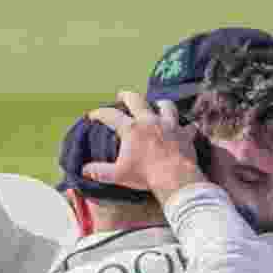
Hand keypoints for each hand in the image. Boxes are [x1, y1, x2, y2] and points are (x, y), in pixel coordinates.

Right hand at [84, 91, 202, 197]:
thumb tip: (83, 170)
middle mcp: (149, 121)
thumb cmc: (145, 175)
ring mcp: (169, 125)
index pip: (110, 115)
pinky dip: (187, 127)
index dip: (99, 113)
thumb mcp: (118, 174)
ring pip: (166, 105)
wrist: (174, 177)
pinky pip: (188, 126)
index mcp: (131, 129)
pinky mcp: (184, 134)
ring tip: (157, 105)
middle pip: (136, 99)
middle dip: (127, 95)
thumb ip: (100, 171)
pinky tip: (186, 128)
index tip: (93, 115)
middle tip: (122, 95)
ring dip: (160, 104)